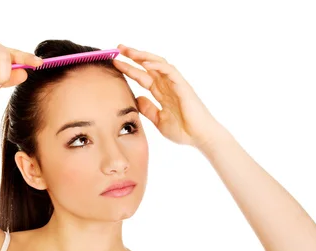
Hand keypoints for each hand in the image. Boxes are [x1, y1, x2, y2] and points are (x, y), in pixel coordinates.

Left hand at [113, 44, 228, 147]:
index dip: (129, 69)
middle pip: (148, 66)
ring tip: (129, 51)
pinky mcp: (183, 86)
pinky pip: (170, 71)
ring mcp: (175, 84)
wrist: (200, 138)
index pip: (142, 77)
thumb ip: (148, 109)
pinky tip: (145, 62)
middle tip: (118, 48)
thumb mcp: (158, 120)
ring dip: (143, 56)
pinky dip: (158, 65)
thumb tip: (136, 99)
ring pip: (158, 64)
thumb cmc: (184, 131)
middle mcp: (167, 85)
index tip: (115, 62)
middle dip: (134, 56)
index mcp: (161, 93)